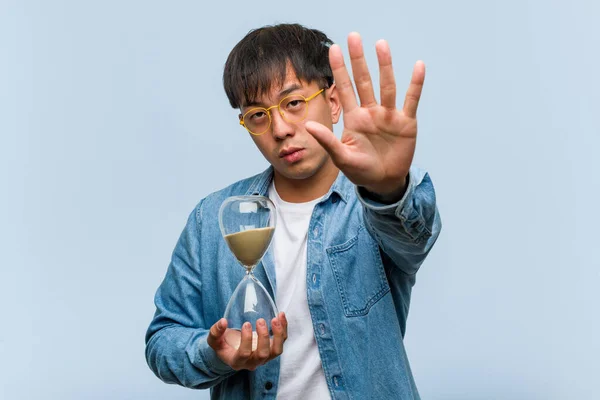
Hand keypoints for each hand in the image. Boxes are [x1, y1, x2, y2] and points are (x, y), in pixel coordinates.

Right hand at [207, 313, 287, 370]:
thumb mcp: (214, 340)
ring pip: (277, 351)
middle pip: (263, 354)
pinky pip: (282, 341)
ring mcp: (264, 357)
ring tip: (276, 318)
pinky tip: (281, 315)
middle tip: (260, 320)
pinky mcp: (272, 349)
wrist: (233, 349)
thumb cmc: (224, 344)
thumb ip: (215, 332)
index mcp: (237, 361)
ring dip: (278, 334)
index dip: (246, 339)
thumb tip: (223, 322)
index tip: (246, 323)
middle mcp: (253, 362)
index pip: (244, 354)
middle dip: (264, 337)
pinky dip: (284, 329)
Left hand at [305, 32, 424, 199]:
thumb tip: (308, 126)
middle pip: (364, 81)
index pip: (345, 89)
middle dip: (358, 60)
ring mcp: (389, 115)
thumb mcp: (342, 158)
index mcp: (354, 118)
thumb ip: (328, 141)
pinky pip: (411, 100)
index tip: (334, 49)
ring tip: (381, 44)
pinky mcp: (406, 122)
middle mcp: (371, 112)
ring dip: (384, 65)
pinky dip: (415, 84)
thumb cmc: (360, 170)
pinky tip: (418, 66)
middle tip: (353, 37)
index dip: (339, 70)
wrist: (383, 182)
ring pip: (386, 86)